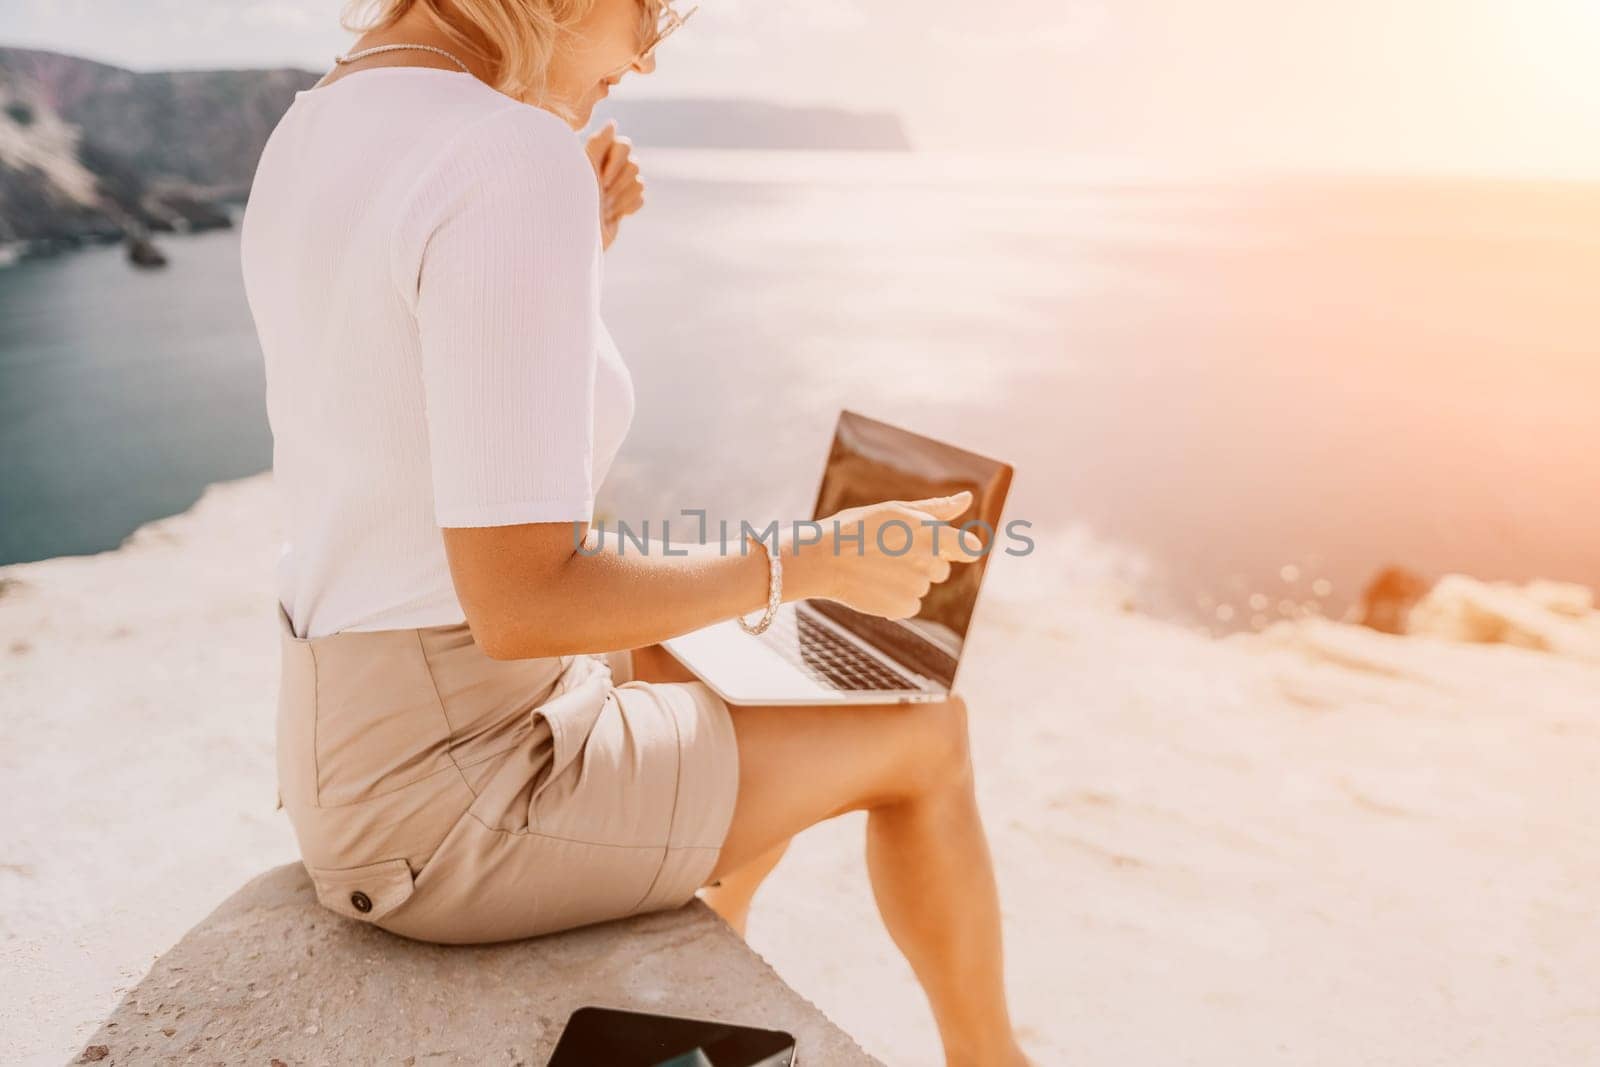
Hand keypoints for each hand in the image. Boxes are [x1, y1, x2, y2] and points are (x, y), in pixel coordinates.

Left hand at [584, 120, 643, 249]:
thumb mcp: (583, 168)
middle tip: (601, 196)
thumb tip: (613, 124)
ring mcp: (616, 188)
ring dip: (621, 197)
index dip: (616, 162)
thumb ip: (598, 144)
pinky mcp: (623, 206)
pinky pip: (641, 199)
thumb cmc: (573, 201)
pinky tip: (612, 215)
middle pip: (635, 164)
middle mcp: (607, 169)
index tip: (600, 178)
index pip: (624, 145)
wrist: (575, 238)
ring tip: (604, 208)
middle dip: (618, 183)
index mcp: (595, 156)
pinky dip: (628, 207)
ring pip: (639, 182)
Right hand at [788, 491, 982, 619]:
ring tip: (875, 569)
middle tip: (887, 554)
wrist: (822, 558)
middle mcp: (929, 558)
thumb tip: (967, 499)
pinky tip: (873, 586)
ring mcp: (918, 585)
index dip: (962, 550)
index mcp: (930, 531)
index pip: (969, 547)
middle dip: (921, 564)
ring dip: (905, 581)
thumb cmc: (856, 528)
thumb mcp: (895, 510)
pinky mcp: (904, 606)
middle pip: (941, 569)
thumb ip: (936, 509)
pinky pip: (909, 605)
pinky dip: (895, 600)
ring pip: (922, 587)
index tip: (952, 551)